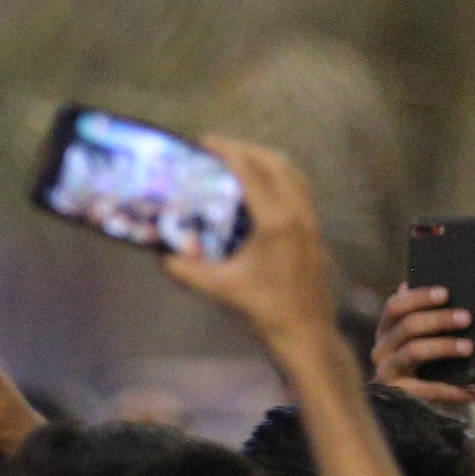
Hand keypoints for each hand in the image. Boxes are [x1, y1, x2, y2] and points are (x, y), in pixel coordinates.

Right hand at [158, 137, 336, 350]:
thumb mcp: (218, 289)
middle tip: (219, 148)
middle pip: (276, 163)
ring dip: (267, 161)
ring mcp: (311, 220)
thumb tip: (160, 253)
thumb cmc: (263, 310)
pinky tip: (261, 191)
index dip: (228, 152)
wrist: (306, 333)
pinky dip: (279, 178)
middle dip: (247, 149)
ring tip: (241, 162)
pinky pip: (299, 190)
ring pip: (293, 174)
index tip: (206, 141)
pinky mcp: (315, 231)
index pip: (251, 172)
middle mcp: (297, 212)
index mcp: (275, 221)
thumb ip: (184, 269)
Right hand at [372, 284, 474, 410]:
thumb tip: (436, 292)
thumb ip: (424, 319)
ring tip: (469, 347)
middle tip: (467, 318)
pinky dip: (451, 390)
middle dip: (439, 319)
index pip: (395, 306)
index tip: (446, 293)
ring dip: (444, 346)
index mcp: (386, 331)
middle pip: (408, 326)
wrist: (403, 410)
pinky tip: (472, 391)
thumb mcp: (418, 341)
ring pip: (414, 351)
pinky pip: (426, 389)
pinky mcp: (397, 393)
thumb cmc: (418, 367)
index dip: (419, 297)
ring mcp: (386, 371)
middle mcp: (381, 349)